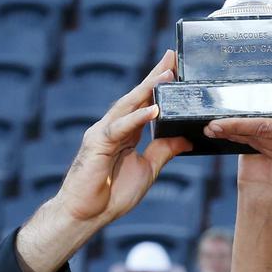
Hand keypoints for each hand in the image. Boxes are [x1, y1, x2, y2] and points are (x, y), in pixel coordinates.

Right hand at [52, 50, 191, 227]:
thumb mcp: (148, 169)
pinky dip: (137, 118)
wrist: (86, 215)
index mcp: (126, 132)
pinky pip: (119, 128)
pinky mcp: (96, 144)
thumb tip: (185, 138)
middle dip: (154, 76)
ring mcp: (103, 133)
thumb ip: (164, 151)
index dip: (158, 84)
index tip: (175, 66)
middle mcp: (114, 127)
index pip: (145, 102)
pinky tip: (154, 110)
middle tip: (172, 56)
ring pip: (128, 106)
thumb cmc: (112, 194)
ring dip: (148, 89)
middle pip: (137, 97)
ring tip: (167, 74)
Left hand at [204, 66, 271, 228]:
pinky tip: (251, 140)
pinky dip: (259, 146)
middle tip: (210, 123)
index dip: (242, 124)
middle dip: (232, 132)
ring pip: (264, 149)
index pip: (270, 129)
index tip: (220, 121)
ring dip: (242, 139)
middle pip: (259, 140)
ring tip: (220, 130)